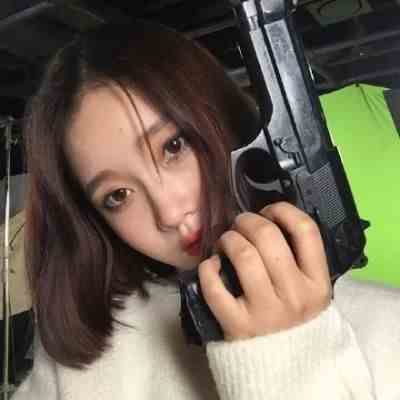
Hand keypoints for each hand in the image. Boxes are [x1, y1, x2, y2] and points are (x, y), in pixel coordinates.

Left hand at [198, 201, 331, 341]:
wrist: (286, 370)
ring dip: (228, 239)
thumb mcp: (311, 292)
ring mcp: (265, 311)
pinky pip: (214, 285)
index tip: (269, 211)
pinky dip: (208, 268)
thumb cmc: (296, 321)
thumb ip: (300, 260)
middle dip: (247, 221)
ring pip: (242, 254)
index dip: (283, 210)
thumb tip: (269, 221)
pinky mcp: (237, 325)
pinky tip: (211, 266)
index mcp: (317, 283)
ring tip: (225, 242)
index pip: (306, 231)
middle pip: (267, 237)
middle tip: (239, 224)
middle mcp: (294, 295)